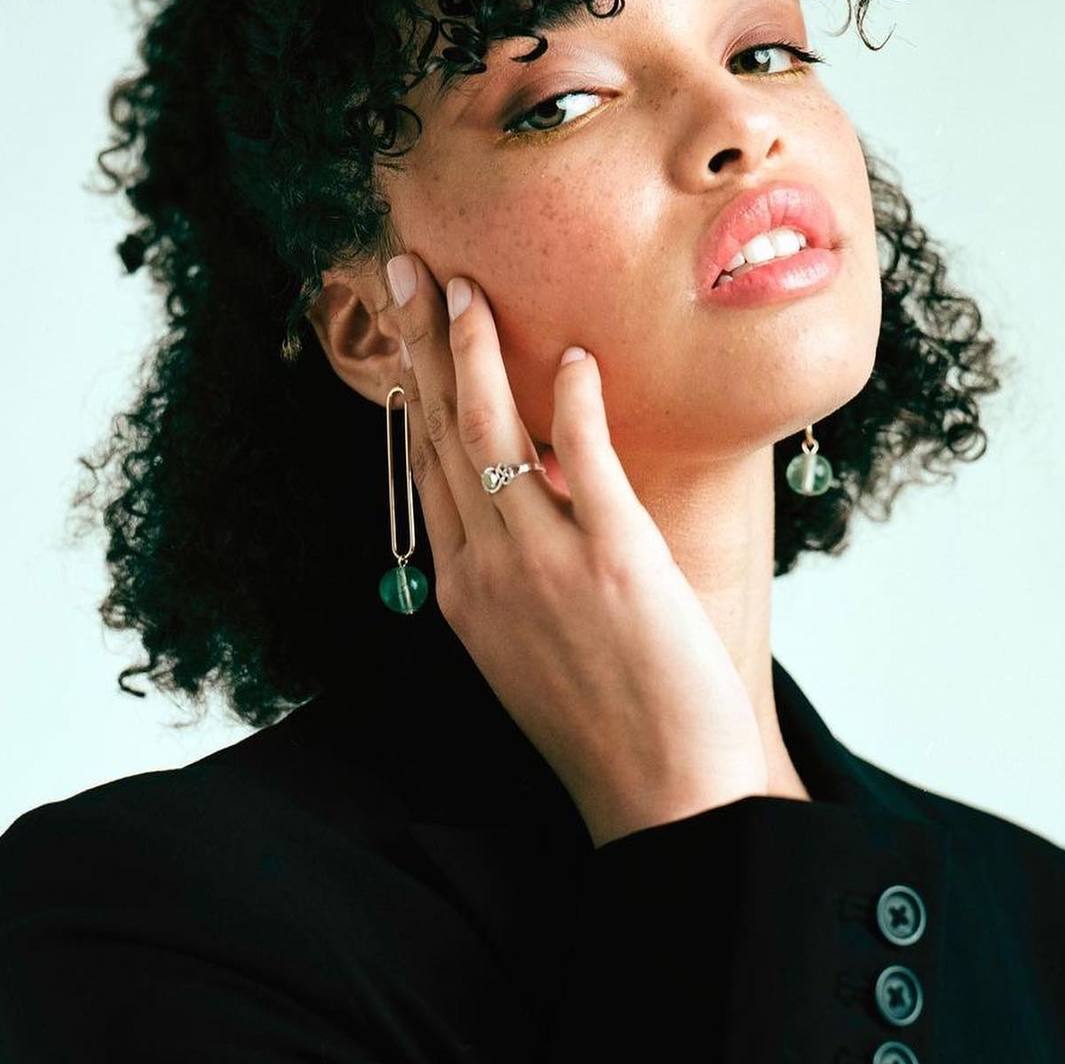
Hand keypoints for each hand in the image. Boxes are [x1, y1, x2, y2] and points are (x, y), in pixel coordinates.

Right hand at [386, 253, 770, 847]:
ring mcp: (543, 562)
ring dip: (476, 352)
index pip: (427, 464)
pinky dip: (575, 402)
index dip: (414, 388)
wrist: (658, 795)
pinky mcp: (612, 558)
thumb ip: (514, 569)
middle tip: (407, 268)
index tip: (406, 331)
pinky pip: (583, 461)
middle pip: (443, 432)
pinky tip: (571, 353)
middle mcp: (486, 568)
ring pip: (492, 433)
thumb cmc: (602, 721)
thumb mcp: (528, 645)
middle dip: (421, 344)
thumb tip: (532, 493)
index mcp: (462, 588)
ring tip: (465, 288)